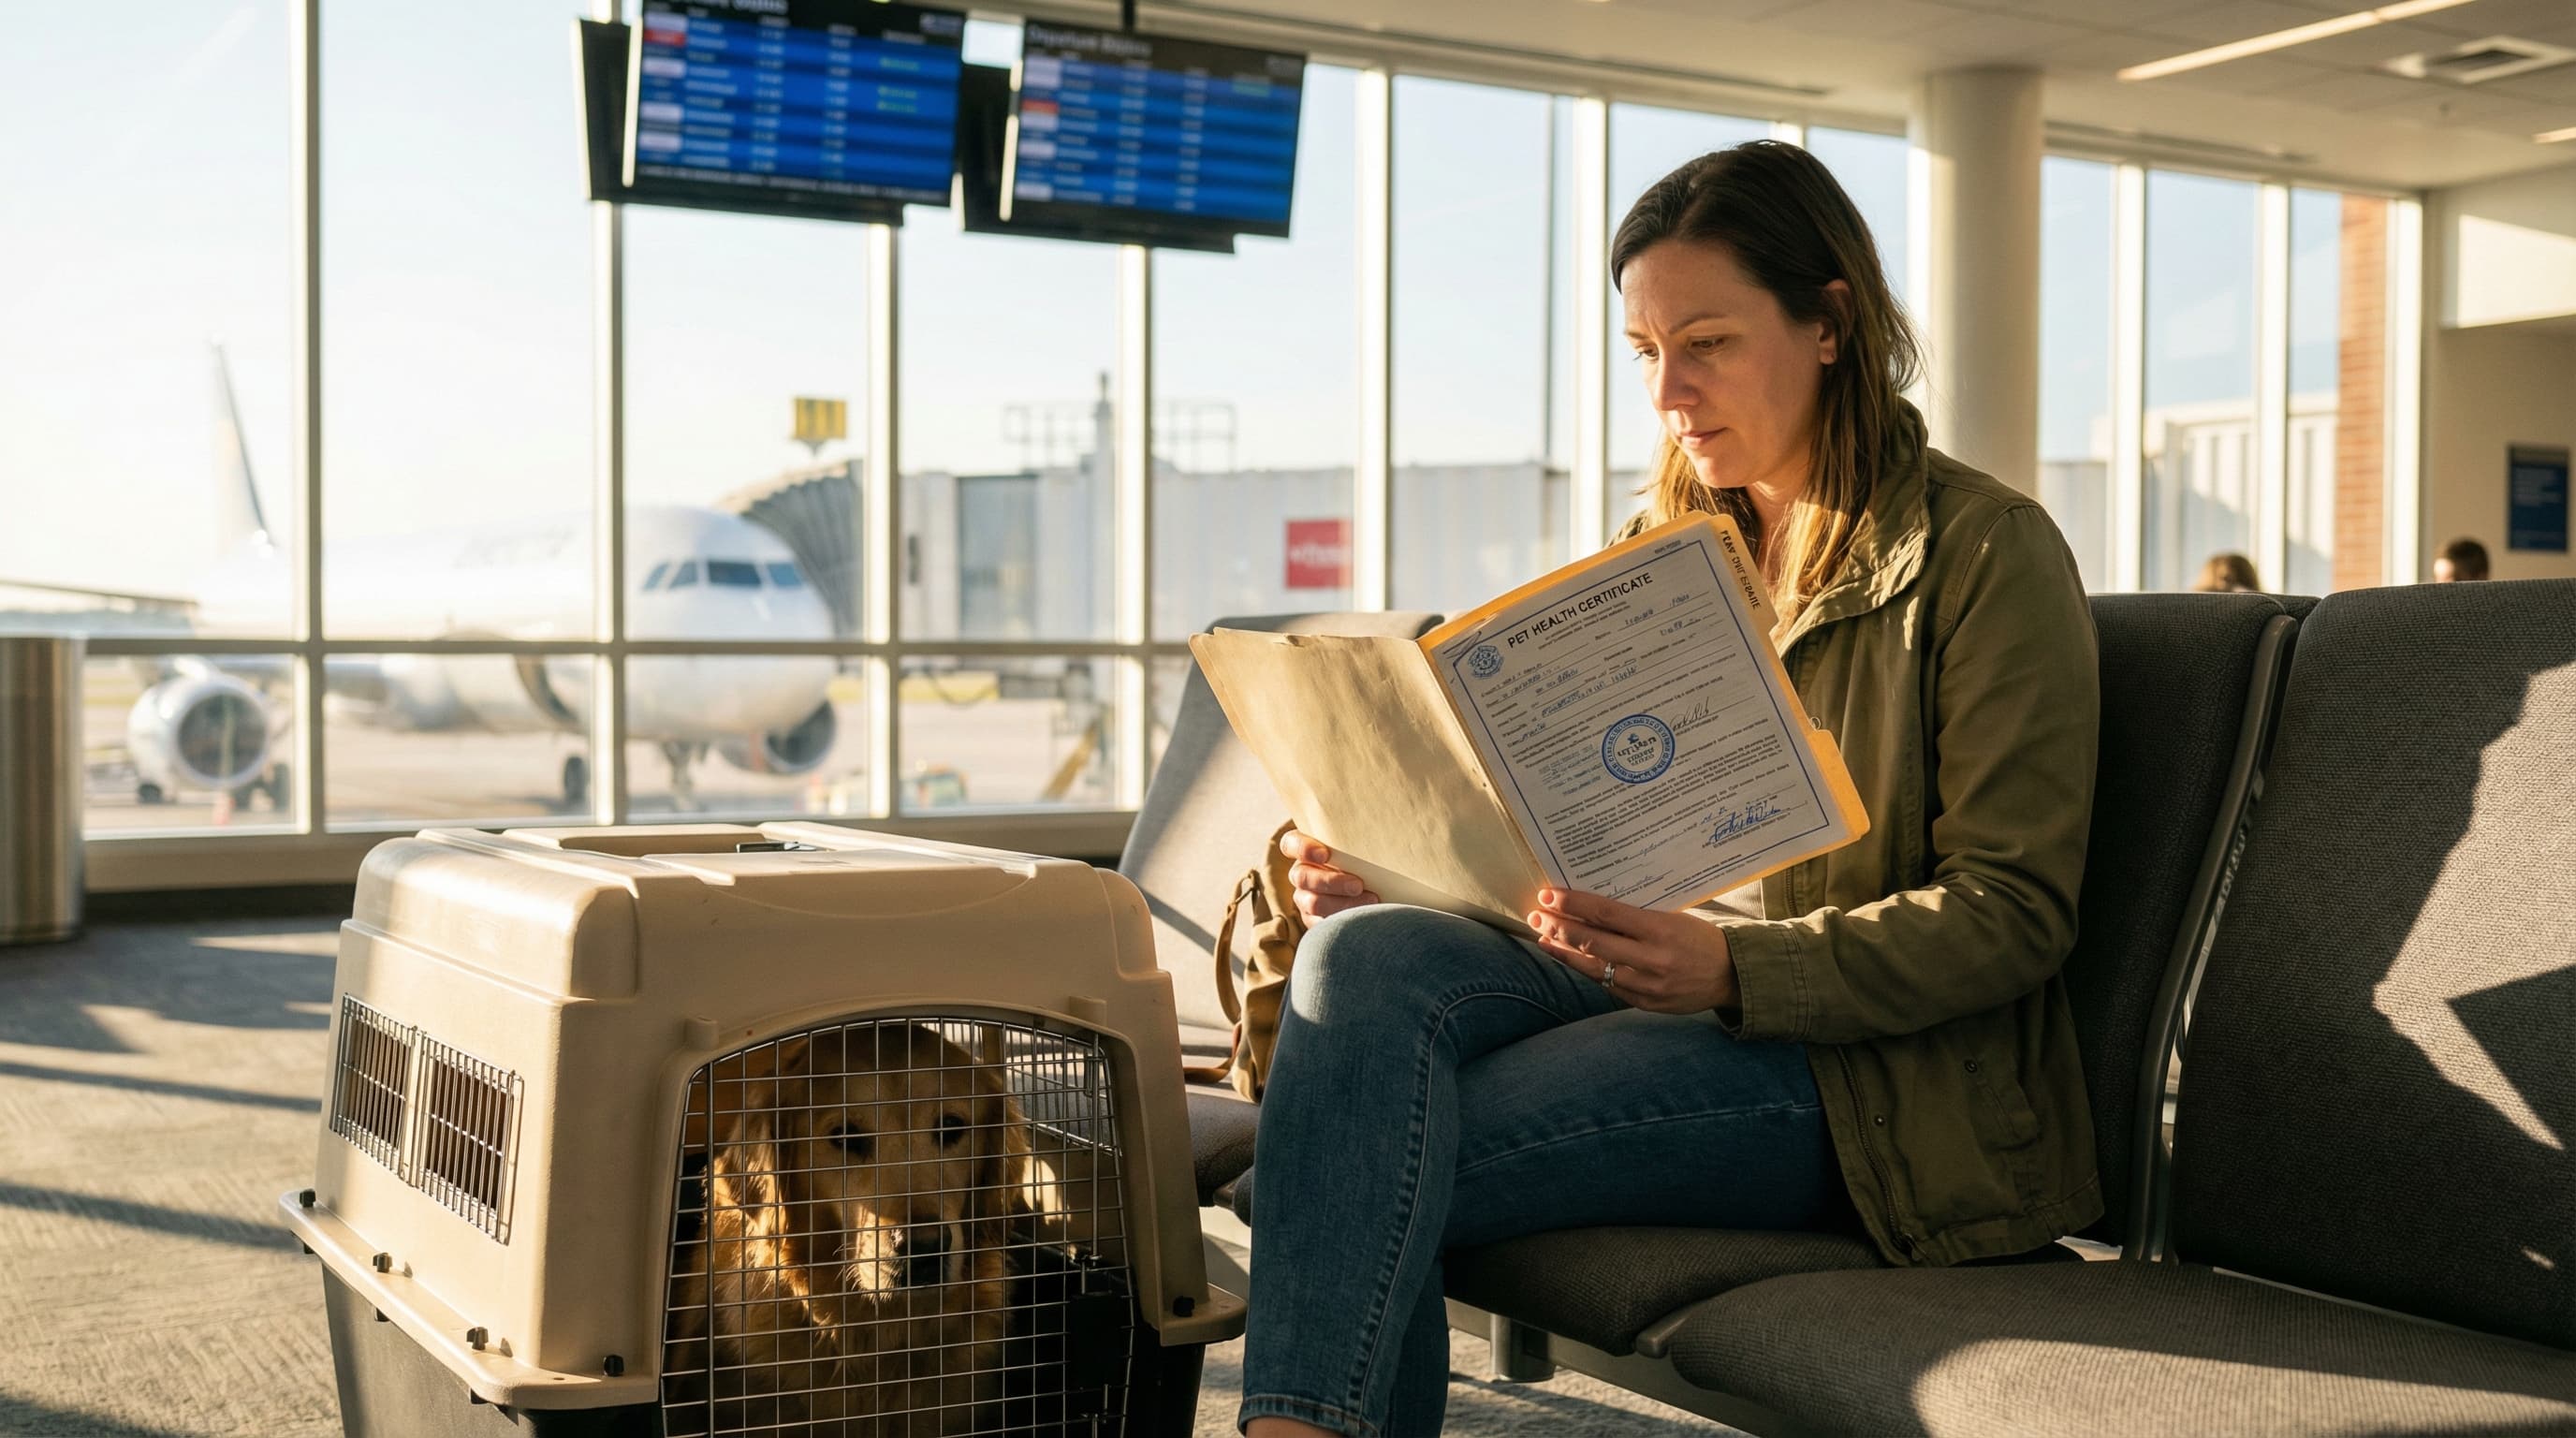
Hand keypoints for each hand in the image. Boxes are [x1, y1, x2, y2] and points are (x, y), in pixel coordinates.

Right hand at [1280, 829, 1379, 922]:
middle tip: (1358, 885)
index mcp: (1305, 848)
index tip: (1325, 854)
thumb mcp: (1360, 844)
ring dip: (1342, 903)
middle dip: (1330, 882)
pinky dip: (1343, 921)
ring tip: (1371, 901)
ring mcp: (1305, 898)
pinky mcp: (1314, 920)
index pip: (1291, 844)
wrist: (1375, 881)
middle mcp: (1301, 873)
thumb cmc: (1367, 856)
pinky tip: (1364, 917)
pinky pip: (1322, 925)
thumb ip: (1359, 840)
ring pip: (1313, 903)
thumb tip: (1380, 830)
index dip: (1303, 848)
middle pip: (1302, 877)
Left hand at [1527, 887, 1738, 1014]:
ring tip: (1543, 938)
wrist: (1733, 975)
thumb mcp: (1674, 917)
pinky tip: (1570, 959)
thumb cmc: (1700, 938)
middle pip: (1593, 942)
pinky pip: (1607, 985)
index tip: (1548, 895)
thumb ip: (1636, 915)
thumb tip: (1590, 905)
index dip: (1572, 904)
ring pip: (1593, 968)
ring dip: (1564, 952)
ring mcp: (1647, 985)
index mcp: (1661, 930)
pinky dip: (1586, 970)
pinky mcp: (1645, 1003)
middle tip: (1536, 915)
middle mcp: (1652, 959)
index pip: (1606, 914)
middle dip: (1559, 927)